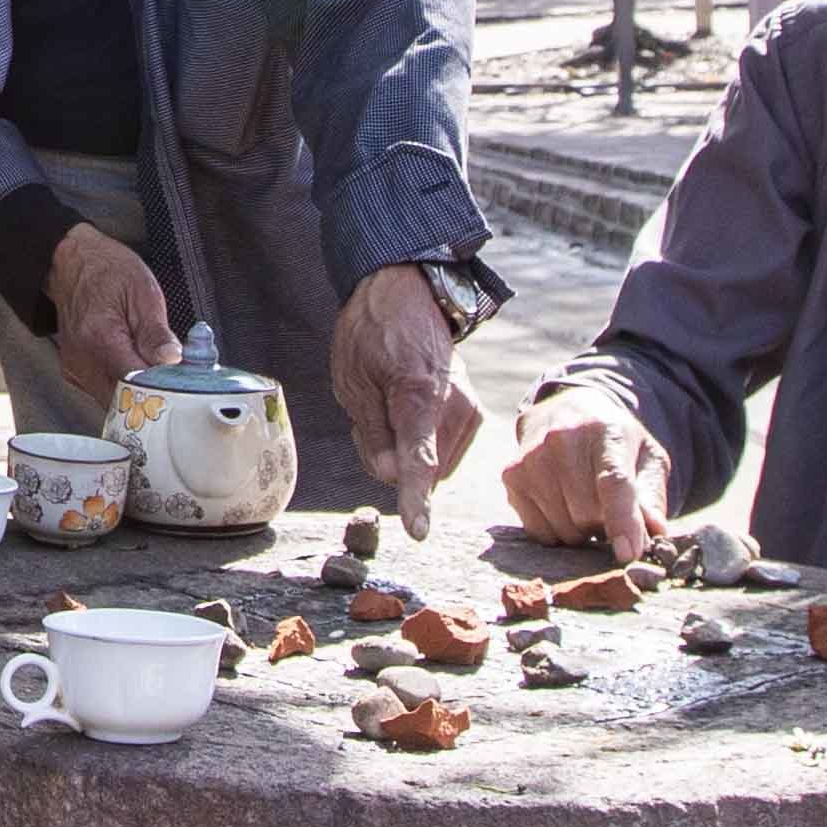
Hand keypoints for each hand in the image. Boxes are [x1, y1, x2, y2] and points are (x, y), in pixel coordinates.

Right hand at [41, 223, 182, 416]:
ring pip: (115, 401)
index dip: (163, 389)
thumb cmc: (107, 271)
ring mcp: (76, 368)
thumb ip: (156, 331)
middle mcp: (82, 359)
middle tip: (176, 378)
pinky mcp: (76, 373)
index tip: (184, 384)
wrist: (72, 263)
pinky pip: (105, 392)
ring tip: (156, 369)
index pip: (135, 383)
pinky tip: (136, 367)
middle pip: (124, 400)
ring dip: (140, 393)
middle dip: (154, 395)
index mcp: (100, 337)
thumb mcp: (142, 290)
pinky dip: (125, 386)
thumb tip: (171, 360)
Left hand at [328, 266, 480, 534]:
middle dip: (391, 461)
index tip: (419, 530)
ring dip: (406, 454)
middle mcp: (454, 406)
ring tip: (389, 407)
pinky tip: (408, 413)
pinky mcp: (474, 415)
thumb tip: (389, 475)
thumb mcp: (353, 380)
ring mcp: (469, 411)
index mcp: (418, 394)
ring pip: (433, 466)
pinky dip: (422, 445)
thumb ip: (372, 433)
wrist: (411, 296)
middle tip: (371, 418)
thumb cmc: (374, 333)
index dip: (415, 497)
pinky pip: (443, 453)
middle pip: (419, 469)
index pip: (418, 458)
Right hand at [498, 388, 668, 557]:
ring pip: (563, 528)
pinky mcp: (512, 475)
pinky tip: (563, 507)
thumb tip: (656, 533)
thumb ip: (652, 495)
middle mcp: (563, 439)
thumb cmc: (614, 443)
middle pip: (587, 513)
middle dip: (604, 525)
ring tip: (585, 506)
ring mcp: (532, 457)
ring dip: (581, 531)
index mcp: (606, 431)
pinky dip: (557, 531)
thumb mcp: (646, 458)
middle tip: (608, 511)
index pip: (613, 482)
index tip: (628, 554)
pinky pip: (539, 532)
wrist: (568, 411)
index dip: (622, 521)